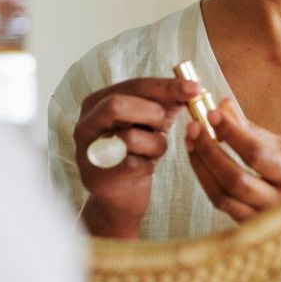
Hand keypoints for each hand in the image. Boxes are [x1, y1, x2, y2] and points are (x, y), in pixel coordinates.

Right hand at [74, 77, 199, 237]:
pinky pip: (135, 164)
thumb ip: (167, 101)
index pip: (134, 85)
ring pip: (130, 136)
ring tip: (152, 152)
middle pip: (118, 104)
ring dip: (155, 144)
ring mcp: (88, 153)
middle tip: (164, 125)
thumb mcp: (149, 120)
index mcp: (96, 103)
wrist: (121, 196)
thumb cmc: (136, 151)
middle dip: (152, 113)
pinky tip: (145, 166)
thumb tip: (193, 86)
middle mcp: (85, 125)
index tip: (195, 88)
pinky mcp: (99, 178)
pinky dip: (149, 163)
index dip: (166, 86)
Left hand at [185, 99, 280, 222]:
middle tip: (194, 127)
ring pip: (222, 196)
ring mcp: (264, 221)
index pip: (258, 154)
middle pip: (235, 178)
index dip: (232, 133)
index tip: (213, 113)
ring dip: (201, 165)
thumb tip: (224, 106)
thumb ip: (255, 131)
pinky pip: (221, 205)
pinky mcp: (249, 230)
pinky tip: (200, 162)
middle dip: (209, 150)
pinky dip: (207, 181)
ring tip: (191, 141)